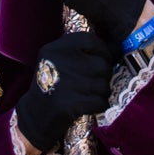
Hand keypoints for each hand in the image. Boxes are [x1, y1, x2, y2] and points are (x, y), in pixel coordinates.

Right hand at [15, 34, 114, 153]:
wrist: (35, 114)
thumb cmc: (52, 84)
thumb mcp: (58, 60)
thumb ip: (81, 51)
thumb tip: (118, 47)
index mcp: (55, 49)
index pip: (89, 40)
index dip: (103, 49)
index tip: (104, 58)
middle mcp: (59, 63)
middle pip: (101, 64)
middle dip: (104, 75)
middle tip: (96, 81)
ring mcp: (64, 84)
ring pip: (103, 84)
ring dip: (102, 92)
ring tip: (91, 94)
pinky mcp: (69, 104)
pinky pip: (100, 101)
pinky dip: (99, 105)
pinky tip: (90, 105)